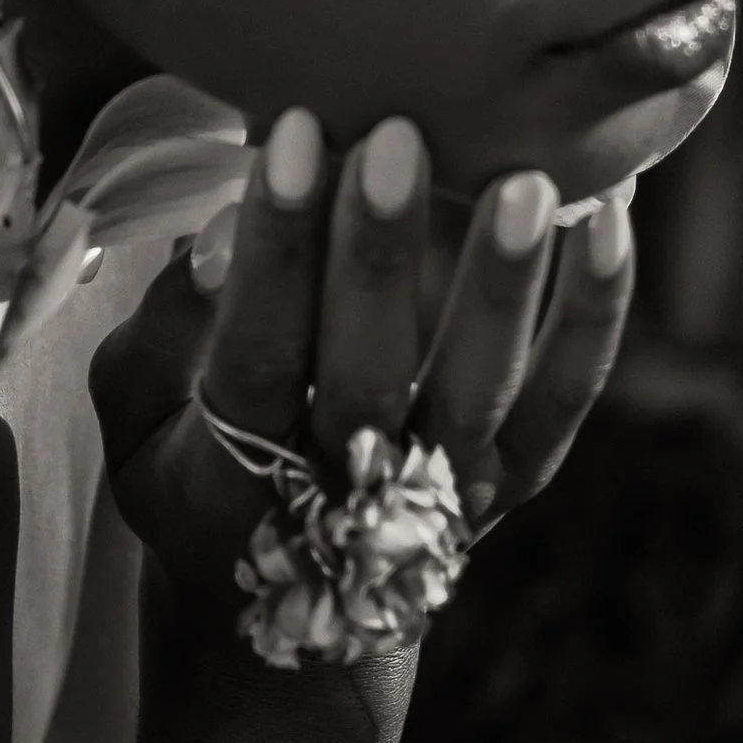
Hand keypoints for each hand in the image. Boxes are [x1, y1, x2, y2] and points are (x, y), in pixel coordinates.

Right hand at [93, 108, 634, 627]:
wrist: (301, 608)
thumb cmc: (199, 466)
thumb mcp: (134, 416)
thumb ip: (158, 335)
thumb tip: (213, 247)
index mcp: (236, 470)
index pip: (258, 352)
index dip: (274, 248)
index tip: (290, 134)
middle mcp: (348, 488)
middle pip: (370, 372)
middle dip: (381, 254)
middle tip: (395, 140)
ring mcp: (445, 489)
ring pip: (481, 390)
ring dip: (502, 286)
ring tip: (524, 185)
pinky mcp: (518, 477)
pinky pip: (567, 398)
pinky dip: (594, 316)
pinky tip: (608, 222)